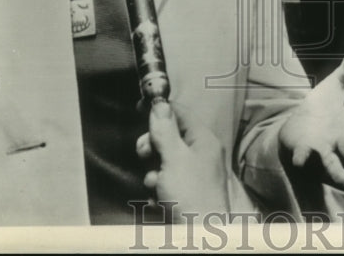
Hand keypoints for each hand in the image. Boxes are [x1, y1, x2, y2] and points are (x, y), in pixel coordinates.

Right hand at [137, 99, 229, 216]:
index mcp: (203, 140)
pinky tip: (161, 202)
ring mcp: (194, 176)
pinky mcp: (186, 195)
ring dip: (153, 174)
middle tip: (145, 155)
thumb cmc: (192, 196)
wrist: (199, 239)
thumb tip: (159, 104)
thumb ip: (165, 130)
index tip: (139, 106)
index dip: (160, 108)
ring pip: (163, 163)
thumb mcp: (174, 157)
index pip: (180, 112)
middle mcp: (201, 155)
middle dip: (152, 148)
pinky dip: (159, 192)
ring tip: (157, 186)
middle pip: (169, 138)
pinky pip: (165, 184)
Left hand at [279, 48, 343, 190]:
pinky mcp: (306, 148)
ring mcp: (323, 145)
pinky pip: (305, 154)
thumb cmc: (323, 103)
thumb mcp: (336, 83)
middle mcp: (339, 137)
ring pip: (333, 160)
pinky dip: (303, 158)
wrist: (299, 119)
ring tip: (343, 180)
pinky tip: (301, 161)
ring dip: (337, 170)